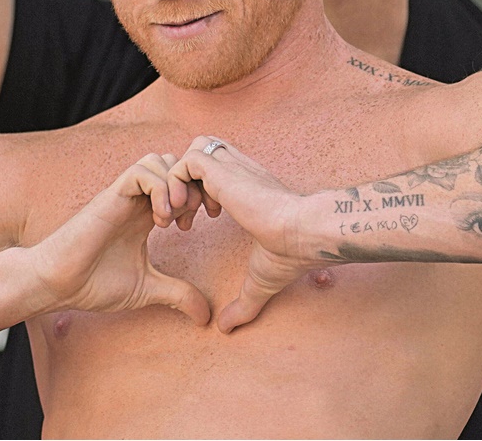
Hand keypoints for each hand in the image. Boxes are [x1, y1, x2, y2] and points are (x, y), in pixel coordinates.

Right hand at [30, 153, 210, 323]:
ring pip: (159, 160)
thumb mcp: (148, 289)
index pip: (181, 183)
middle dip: (191, 185)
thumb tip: (205, 316)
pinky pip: (141, 171)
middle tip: (192, 217)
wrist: (57, 284)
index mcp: (147, 214)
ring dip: (175, 185)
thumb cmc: (94, 284)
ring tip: (173, 219)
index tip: (198, 224)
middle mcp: (137, 200)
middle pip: (174, 164)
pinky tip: (159, 220)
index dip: (198, 196)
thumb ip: (178, 294)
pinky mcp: (111, 197)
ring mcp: (124, 196)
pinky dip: (159, 189)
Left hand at [170, 137, 320, 333]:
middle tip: (180, 218)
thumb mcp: (260, 279)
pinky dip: (176, 182)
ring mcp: (232, 167)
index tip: (192, 226)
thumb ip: (243, 302)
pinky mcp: (224, 170)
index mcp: (245, 188)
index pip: (211, 172)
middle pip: (199, 155)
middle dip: (181, 185)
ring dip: (176, 182)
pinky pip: (186, 161)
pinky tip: (183, 212)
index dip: (193, 196)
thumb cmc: (291, 251)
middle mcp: (239, 171)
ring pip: (190, 152)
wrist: (305, 233)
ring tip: (178, 214)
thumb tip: (227, 328)